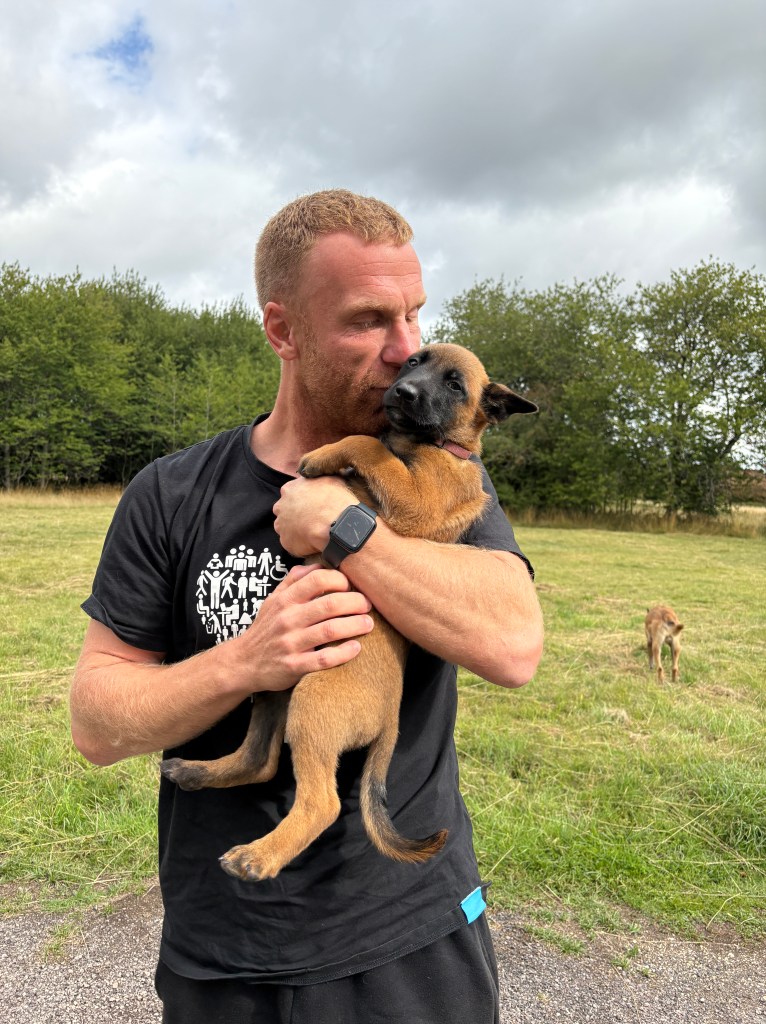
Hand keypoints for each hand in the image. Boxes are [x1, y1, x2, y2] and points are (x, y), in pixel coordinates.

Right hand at [230, 563, 373, 691]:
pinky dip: (343, 653)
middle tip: (368, 605)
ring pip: (330, 630)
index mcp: (285, 600)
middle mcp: (288, 619)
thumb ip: (292, 581)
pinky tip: (356, 648)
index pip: (317, 580)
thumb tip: (316, 564)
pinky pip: (324, 659)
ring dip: (355, 626)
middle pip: (329, 604)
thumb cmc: (265, 629)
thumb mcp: (272, 601)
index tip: (351, 586)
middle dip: (354, 602)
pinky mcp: (294, 666)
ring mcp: (291, 643)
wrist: (243, 663)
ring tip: (368, 624)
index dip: (340, 580)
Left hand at [273, 475, 354, 556]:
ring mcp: (281, 525)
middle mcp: (281, 506)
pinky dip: (300, 544)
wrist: (337, 525)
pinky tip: (313, 542)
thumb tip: (325, 476)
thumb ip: (321, 477)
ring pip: (286, 527)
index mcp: (290, 489)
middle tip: (311, 518)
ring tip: (313, 532)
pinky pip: (292, 543)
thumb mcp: (332, 479)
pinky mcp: (285, 542)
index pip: (290, 492)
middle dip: (295, 514)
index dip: (302, 499)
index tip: (312, 504)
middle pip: (285, 510)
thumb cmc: (335, 501)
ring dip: (296, 529)